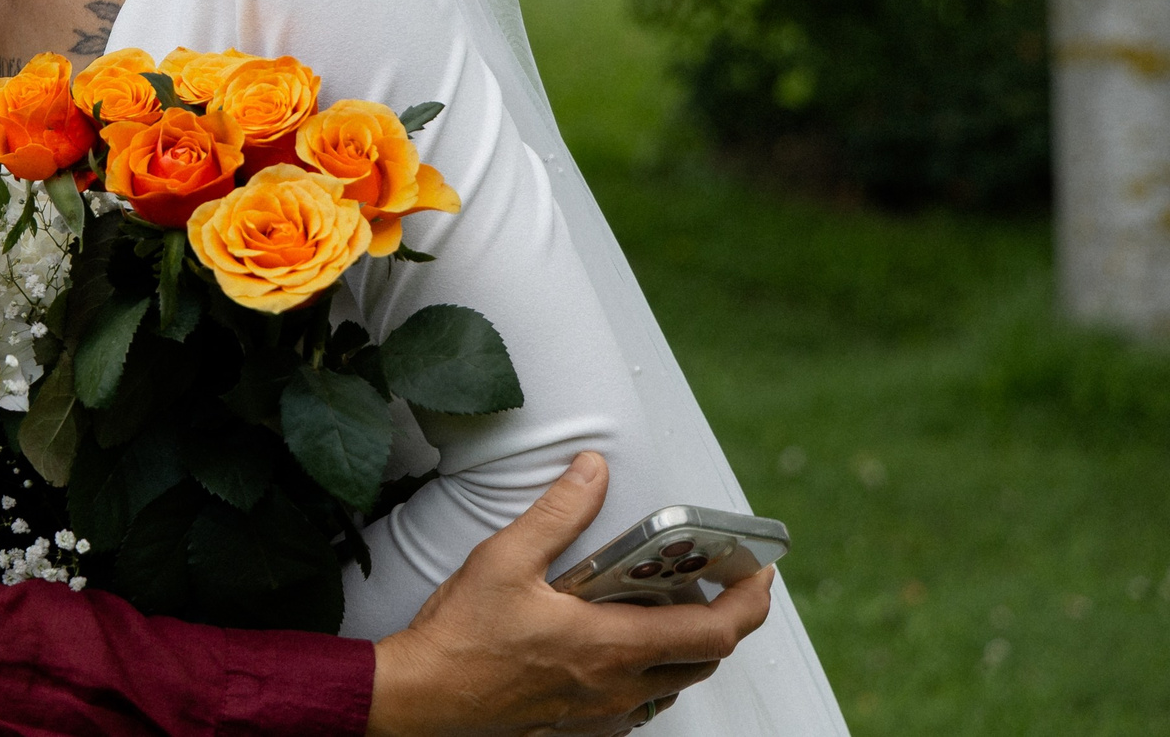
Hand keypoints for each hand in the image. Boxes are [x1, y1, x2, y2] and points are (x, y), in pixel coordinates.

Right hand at [367, 453, 773, 736]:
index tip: (761, 574)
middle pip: (705, 660)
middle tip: (717, 581)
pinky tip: (619, 650)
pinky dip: (650, 676)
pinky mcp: (580, 727)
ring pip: (674, 686)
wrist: (423, 699)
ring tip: (665, 608)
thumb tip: (592, 472)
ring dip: (686, 648)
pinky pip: (639, 707)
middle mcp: (618, 686)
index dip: (750, 602)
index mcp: (612, 645)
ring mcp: (602, 712)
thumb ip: (557, 514)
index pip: (713, 631)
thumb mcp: (505, 559)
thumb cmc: (461, 639)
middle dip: (723, 620)